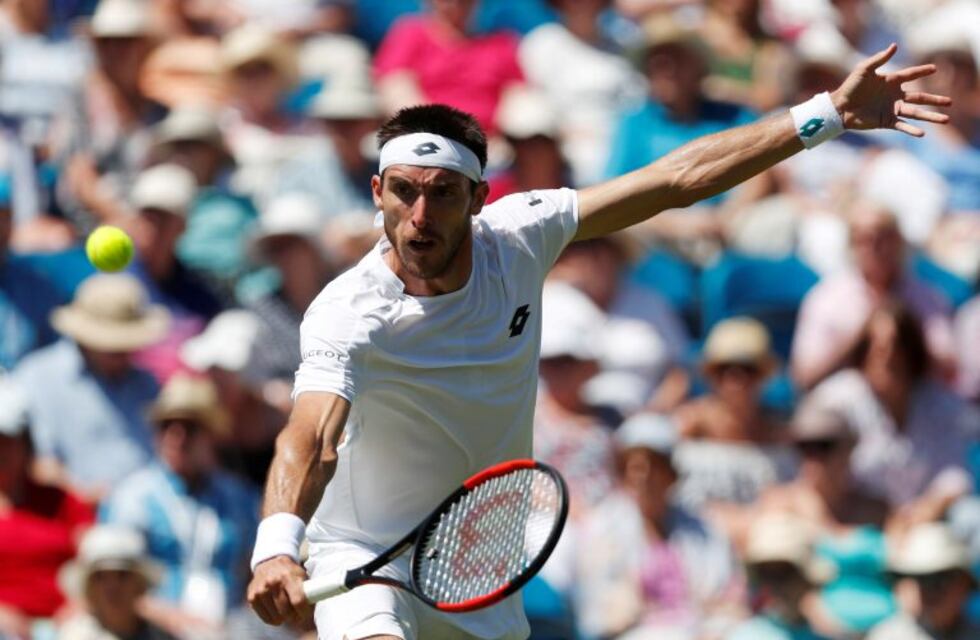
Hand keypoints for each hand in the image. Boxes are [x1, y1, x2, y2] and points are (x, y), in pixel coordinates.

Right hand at [247, 556, 311, 625]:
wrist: (269, 561)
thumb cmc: (289, 571)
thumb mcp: (301, 575)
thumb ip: (308, 589)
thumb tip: (315, 605)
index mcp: (288, 576)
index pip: (298, 601)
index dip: (304, 612)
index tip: (306, 614)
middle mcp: (273, 583)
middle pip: (286, 611)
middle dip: (294, 617)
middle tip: (297, 616)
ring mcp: (261, 590)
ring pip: (276, 616)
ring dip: (283, 618)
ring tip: (286, 613)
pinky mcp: (252, 596)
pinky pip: (265, 617)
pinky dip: (272, 618)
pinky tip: (276, 613)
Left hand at [831, 43, 951, 136]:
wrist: (839, 108)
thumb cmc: (850, 86)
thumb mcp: (864, 69)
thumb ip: (880, 58)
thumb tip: (895, 45)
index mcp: (891, 81)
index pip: (911, 75)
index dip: (922, 71)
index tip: (935, 69)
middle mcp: (895, 95)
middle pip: (920, 97)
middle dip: (935, 99)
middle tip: (950, 101)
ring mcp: (892, 109)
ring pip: (915, 113)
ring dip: (930, 116)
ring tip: (946, 120)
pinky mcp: (885, 121)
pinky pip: (902, 125)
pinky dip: (911, 130)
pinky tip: (922, 133)